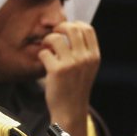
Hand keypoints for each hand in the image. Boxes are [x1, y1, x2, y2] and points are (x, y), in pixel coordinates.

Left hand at [38, 21, 99, 135]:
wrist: (70, 111)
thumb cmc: (75, 88)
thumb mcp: (87, 68)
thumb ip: (83, 51)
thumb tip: (71, 29)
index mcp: (94, 56)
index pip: (87, 28)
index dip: (74, 24)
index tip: (66, 30)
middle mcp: (85, 58)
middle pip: (72, 28)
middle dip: (59, 28)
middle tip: (53, 35)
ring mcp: (72, 64)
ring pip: (55, 38)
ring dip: (47, 40)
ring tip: (46, 48)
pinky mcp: (57, 71)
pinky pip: (44, 52)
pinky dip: (41, 55)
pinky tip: (44, 62)